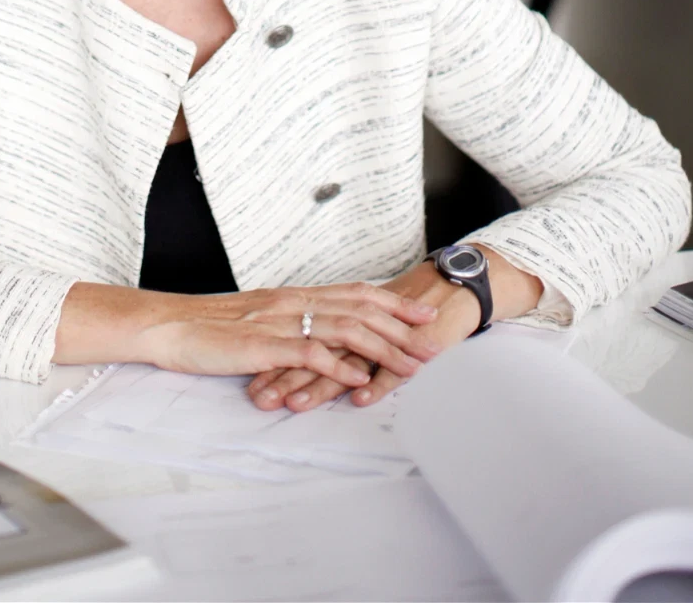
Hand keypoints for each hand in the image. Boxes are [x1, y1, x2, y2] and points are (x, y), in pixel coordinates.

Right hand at [134, 282, 441, 388]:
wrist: (170, 325)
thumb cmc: (208, 327)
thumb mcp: (256, 319)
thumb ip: (287, 323)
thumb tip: (315, 334)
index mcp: (291, 295)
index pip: (353, 292)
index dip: (391, 301)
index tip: (421, 310)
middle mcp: (292, 302)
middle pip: (359, 308)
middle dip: (401, 325)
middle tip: (433, 339)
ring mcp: (279, 322)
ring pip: (343, 329)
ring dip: (383, 349)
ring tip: (412, 366)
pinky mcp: (264, 346)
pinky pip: (309, 353)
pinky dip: (340, 366)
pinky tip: (361, 379)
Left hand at [246, 245, 543, 410]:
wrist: (448, 288)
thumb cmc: (400, 312)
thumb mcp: (357, 328)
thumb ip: (330, 344)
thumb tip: (293, 366)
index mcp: (336, 317)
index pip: (296, 341)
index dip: (271, 362)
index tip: (245, 383)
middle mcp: (353, 323)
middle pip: (313, 351)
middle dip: (284, 376)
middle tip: (259, 398)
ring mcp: (381, 333)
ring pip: (346, 358)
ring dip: (319, 383)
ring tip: (295, 404)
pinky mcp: (411, 342)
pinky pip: (391, 364)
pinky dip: (374, 380)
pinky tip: (357, 398)